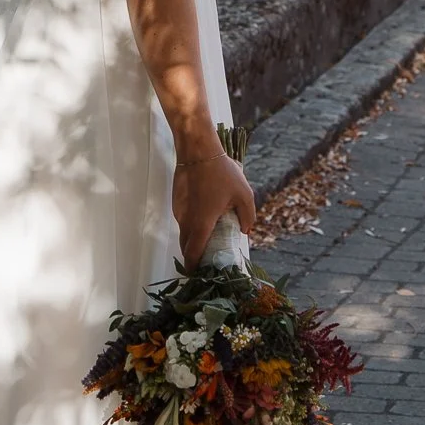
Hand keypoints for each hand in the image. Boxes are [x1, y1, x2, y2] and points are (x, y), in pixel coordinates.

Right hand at [173, 150, 255, 268]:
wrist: (197, 150)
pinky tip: (206, 215)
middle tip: (209, 259)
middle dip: (195, 256)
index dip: (194, 268)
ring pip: (184, 232)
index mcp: (201, 224)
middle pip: (186, 247)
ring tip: (211, 237)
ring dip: (194, 239)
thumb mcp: (244, 194)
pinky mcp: (176, 201)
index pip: (193, 254)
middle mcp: (186, 221)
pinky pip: (183, 220)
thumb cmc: (221, 172)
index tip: (200, 275)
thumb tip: (244, 230)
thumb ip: (247, 216)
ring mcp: (179, 211)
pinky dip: (192, 225)